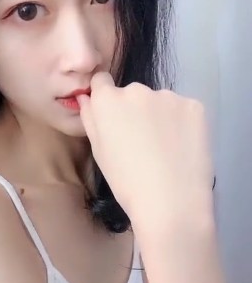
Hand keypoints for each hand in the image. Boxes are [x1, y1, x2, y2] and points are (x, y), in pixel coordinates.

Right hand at [77, 73, 214, 230]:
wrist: (171, 201)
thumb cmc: (126, 182)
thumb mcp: (99, 152)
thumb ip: (91, 119)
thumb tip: (87, 99)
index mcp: (108, 100)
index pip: (102, 81)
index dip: (105, 97)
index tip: (114, 118)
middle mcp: (137, 90)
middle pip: (132, 94)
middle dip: (135, 111)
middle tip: (142, 143)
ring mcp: (169, 96)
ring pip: (160, 102)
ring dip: (160, 117)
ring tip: (165, 149)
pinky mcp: (194, 106)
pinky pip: (183, 110)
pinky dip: (183, 124)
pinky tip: (183, 147)